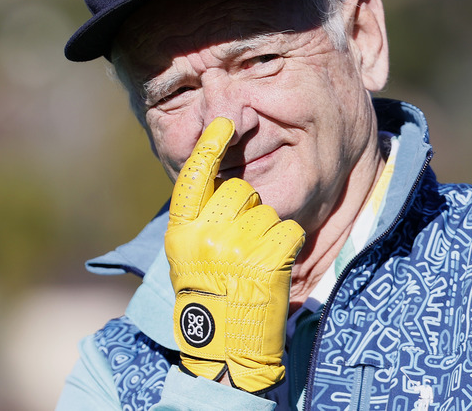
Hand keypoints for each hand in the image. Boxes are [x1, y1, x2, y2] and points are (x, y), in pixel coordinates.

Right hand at [165, 117, 304, 392]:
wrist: (227, 347)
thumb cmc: (210, 299)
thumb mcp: (189, 258)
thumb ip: (201, 221)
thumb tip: (224, 182)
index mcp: (182, 233)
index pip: (194, 178)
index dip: (209, 147)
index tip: (224, 123)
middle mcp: (206, 236)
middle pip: (241, 190)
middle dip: (249, 207)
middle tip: (244, 241)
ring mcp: (237, 247)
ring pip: (269, 211)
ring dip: (270, 231)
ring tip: (256, 263)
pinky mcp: (268, 260)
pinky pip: (290, 230)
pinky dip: (289, 245)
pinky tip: (275, 267)